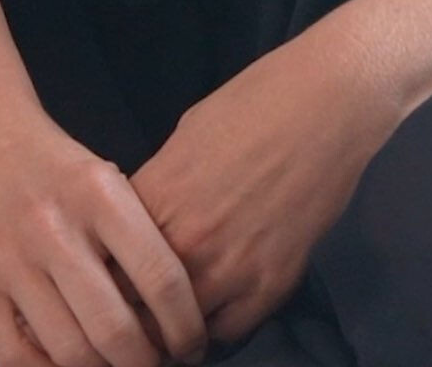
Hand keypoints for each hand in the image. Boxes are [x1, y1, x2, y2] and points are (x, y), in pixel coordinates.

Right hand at [0, 100, 209, 366]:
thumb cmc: (44, 157)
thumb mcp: (98, 176)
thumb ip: (129, 231)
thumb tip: (168, 306)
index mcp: (99, 193)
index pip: (161, 275)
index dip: (184, 325)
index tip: (192, 345)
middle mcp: (56, 227)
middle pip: (116, 328)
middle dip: (145, 363)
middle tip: (157, 366)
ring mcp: (10, 259)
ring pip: (69, 351)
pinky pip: (15, 356)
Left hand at [123, 18, 402, 351]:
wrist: (328, 101)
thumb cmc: (256, 100)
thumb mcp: (187, 134)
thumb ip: (160, 184)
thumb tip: (144, 216)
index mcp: (156, 196)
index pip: (104, 264)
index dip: (103, 277)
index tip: (108, 283)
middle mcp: (185, 240)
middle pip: (133, 307)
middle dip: (132, 311)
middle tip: (137, 313)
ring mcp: (231, 266)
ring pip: (179, 331)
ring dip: (173, 330)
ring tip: (174, 323)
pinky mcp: (273, 282)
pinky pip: (229, 330)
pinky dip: (219, 326)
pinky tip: (217, 312)